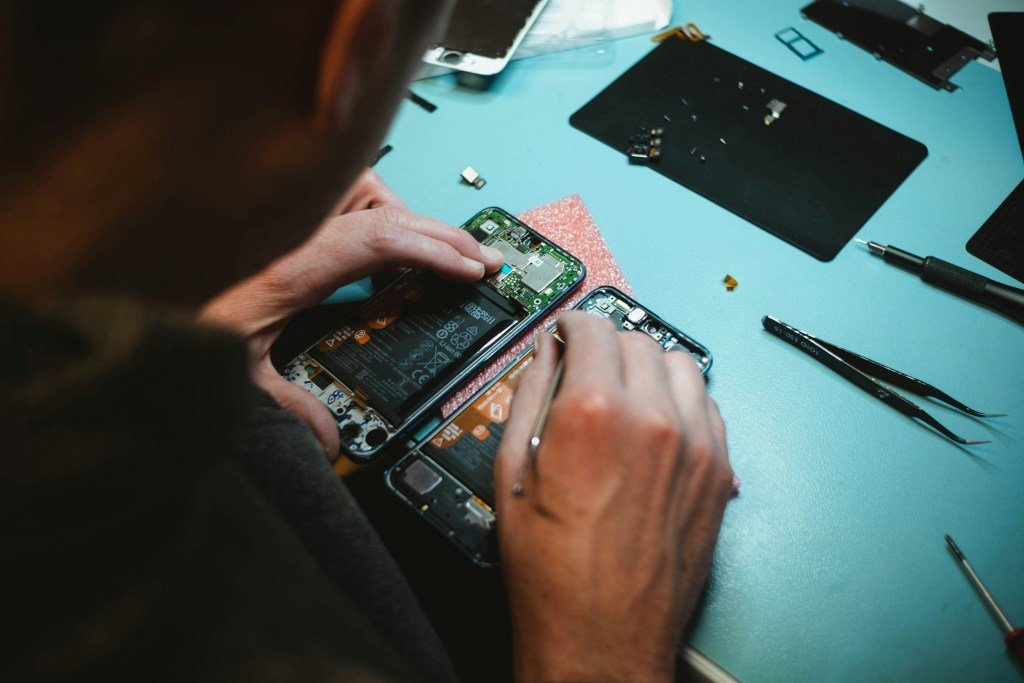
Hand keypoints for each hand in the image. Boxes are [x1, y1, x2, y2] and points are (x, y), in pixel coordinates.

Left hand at [201, 170, 502, 459]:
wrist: (137, 295)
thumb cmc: (178, 324)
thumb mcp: (236, 376)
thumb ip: (286, 407)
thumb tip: (329, 439)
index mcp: (290, 267)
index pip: (377, 240)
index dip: (432, 250)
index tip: (471, 269)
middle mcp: (293, 231)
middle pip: (382, 207)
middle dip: (440, 233)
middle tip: (480, 258)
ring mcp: (290, 218)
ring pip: (363, 188)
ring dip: (401, 214)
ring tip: (431, 249)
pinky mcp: (285, 218)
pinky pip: (342, 195)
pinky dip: (373, 211)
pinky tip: (383, 246)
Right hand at [494, 313, 733, 682]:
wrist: (602, 637)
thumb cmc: (553, 572)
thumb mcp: (513, 473)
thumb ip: (531, 395)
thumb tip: (544, 354)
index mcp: (593, 413)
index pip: (592, 328)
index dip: (572, 325)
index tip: (567, 333)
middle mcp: (653, 419)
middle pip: (638, 340)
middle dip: (608, 346)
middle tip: (588, 370)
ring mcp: (695, 445)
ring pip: (681, 365)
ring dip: (649, 367)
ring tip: (624, 396)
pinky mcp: (717, 472)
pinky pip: (708, 405)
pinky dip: (682, 400)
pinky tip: (656, 424)